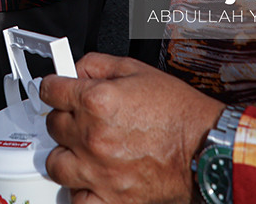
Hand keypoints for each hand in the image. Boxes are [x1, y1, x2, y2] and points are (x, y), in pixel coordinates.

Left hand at [39, 53, 223, 203]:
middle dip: (64, 118)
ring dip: (66, 154)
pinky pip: (76, 199)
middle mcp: (92, 136)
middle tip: (81, 119)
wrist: (205, 147)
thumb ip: (98, 65)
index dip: (54, 86)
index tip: (57, 90)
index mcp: (96, 101)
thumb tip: (75, 70)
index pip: (50, 90)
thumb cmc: (178, 112)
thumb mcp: (137, 70)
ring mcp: (99, 171)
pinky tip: (90, 179)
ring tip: (82, 150)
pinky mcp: (111, 199)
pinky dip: (80, 190)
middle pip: (52, 125)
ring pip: (55, 163)